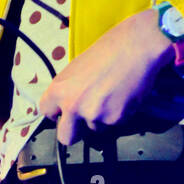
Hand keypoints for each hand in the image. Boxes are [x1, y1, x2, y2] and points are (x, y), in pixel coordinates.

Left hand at [36, 8, 174, 146]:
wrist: (137, 45)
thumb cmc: (108, 49)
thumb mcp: (78, 67)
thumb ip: (70, 89)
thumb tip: (69, 104)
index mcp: (58, 89)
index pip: (46, 112)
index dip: (57, 113)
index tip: (65, 112)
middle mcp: (72, 106)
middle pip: (66, 137)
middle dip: (76, 132)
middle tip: (86, 119)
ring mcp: (94, 115)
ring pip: (95, 129)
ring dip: (102, 118)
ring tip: (113, 95)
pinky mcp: (115, 119)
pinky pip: (114, 124)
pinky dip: (119, 114)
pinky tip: (124, 95)